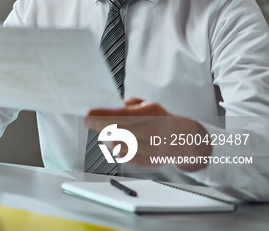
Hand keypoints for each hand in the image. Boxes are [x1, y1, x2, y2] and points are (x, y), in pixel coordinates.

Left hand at [85, 98, 210, 170]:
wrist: (180, 138)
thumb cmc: (158, 118)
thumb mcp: (147, 104)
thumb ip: (128, 105)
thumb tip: (108, 107)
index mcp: (153, 114)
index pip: (123, 116)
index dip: (103, 116)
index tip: (88, 115)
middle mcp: (154, 132)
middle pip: (119, 131)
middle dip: (100, 126)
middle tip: (89, 121)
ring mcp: (152, 149)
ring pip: (120, 146)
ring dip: (108, 138)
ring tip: (108, 132)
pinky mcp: (149, 162)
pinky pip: (125, 157)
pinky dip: (116, 149)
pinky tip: (116, 142)